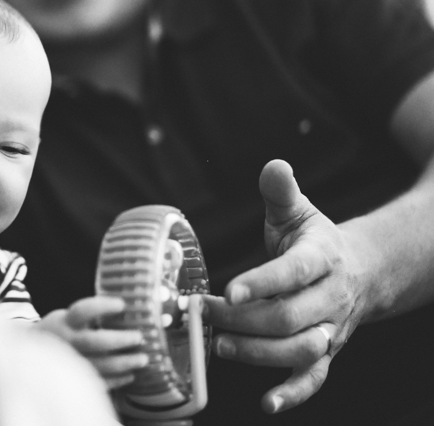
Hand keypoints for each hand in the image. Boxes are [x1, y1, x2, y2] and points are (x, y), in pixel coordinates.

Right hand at [38, 296, 147, 388]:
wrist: (30, 355)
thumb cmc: (59, 331)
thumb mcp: (67, 317)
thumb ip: (89, 316)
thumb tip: (128, 309)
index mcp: (64, 322)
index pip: (83, 311)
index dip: (103, 306)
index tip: (122, 304)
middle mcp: (67, 342)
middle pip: (95, 342)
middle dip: (121, 340)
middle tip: (139, 337)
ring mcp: (71, 362)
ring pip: (100, 365)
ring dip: (125, 363)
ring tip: (143, 359)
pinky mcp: (74, 379)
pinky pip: (99, 382)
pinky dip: (117, 380)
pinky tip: (130, 375)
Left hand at [205, 159, 371, 413]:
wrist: (360, 271)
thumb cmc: (314, 240)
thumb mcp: (299, 212)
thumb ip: (282, 191)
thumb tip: (273, 165)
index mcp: (322, 258)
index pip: (293, 272)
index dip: (263, 283)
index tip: (230, 289)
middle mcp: (330, 297)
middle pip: (289, 317)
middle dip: (244, 320)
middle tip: (206, 314)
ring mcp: (330, 328)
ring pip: (298, 349)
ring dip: (258, 353)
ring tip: (220, 345)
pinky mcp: (326, 352)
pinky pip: (314, 378)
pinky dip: (293, 393)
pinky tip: (267, 403)